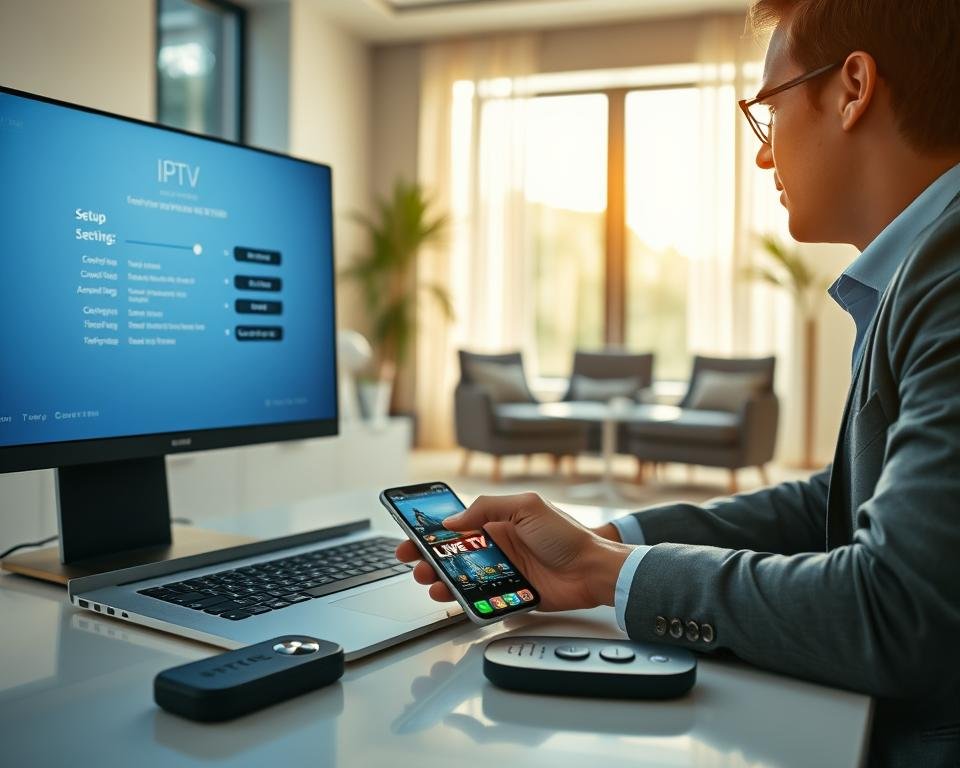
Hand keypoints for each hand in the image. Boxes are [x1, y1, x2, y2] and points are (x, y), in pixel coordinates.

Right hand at [394, 493, 632, 611]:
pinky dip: (463, 599)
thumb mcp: (526, 507)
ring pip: (463, 577)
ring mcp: (503, 571)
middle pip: (454, 553)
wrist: (594, 570)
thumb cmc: (567, 536)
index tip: (412, 536)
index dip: (433, 530)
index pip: (458, 524)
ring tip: (430, 582)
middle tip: (414, 563)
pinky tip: (452, 598)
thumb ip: (487, 509)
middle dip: (429, 558)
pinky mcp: (511, 594)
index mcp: (499, 521)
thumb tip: (453, 520)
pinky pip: (481, 598)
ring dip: (441, 579)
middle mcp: (498, 546)